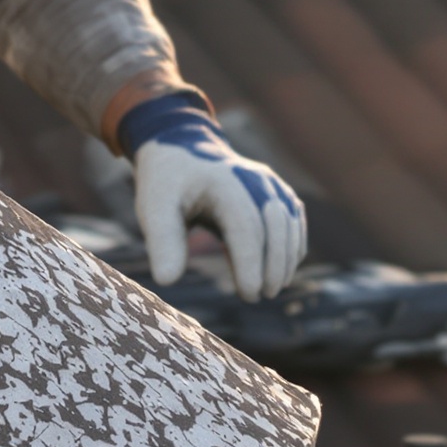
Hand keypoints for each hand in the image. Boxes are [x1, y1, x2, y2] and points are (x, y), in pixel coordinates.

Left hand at [126, 96, 306, 302]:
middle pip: (275, 225)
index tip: (248, 294)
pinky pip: (294, 220)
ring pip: (289, 223)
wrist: (182, 150)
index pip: (246, 225)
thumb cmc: (167, 184)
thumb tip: (167, 280)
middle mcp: (253, 177)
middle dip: (273, 265)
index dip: (251, 262)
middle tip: (259, 296)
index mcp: (222, 180)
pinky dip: (291, 247)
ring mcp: (269, 182)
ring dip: (285, 260)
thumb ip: (162, 241)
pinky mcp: (277, 190)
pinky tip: (279, 271)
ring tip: (269, 290)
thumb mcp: (153, 207)